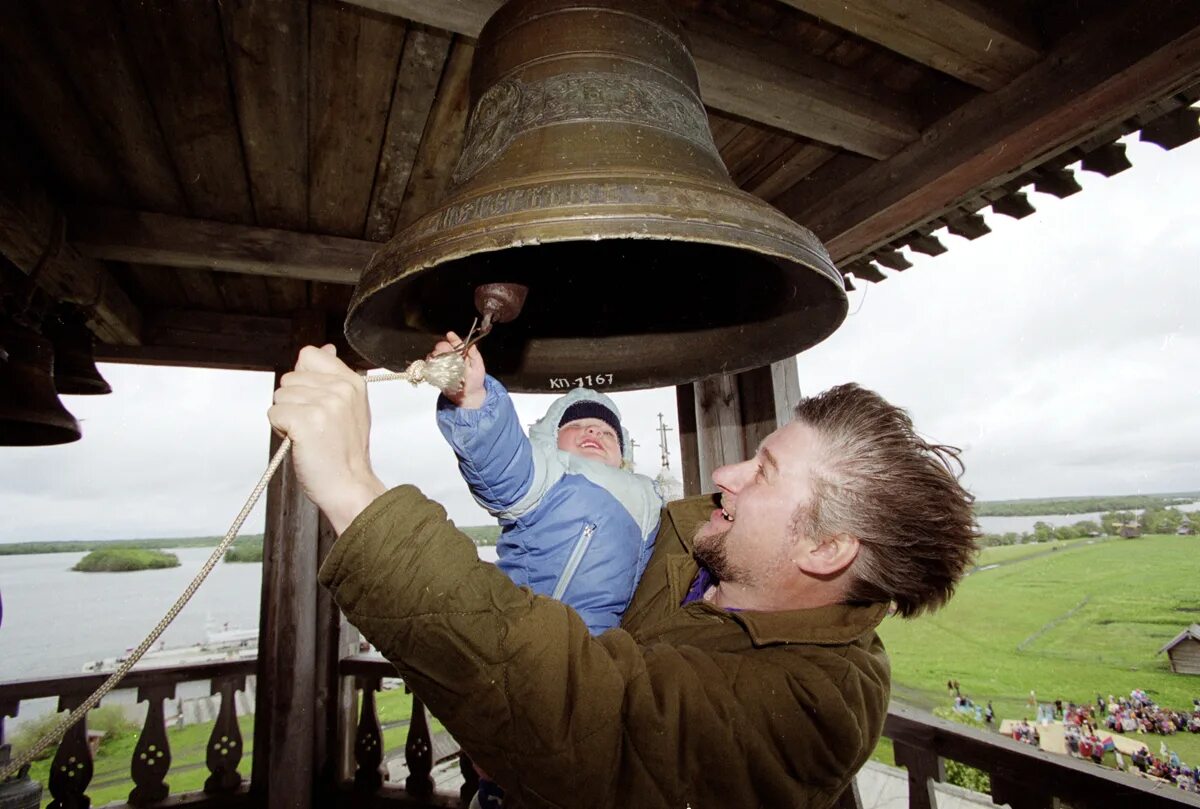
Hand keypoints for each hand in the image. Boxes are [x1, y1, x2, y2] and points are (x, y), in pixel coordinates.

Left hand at [267, 344, 386, 533]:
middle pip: (290, 377)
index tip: (314, 401)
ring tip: (308, 435)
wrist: (349, 485)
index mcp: (353, 382)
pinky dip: (281, 430)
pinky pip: (273, 414)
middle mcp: (340, 389)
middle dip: (293, 401)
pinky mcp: (306, 421)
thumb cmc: (345, 453)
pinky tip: (300, 442)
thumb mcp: (350, 407)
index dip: (303, 378)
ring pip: (280, 396)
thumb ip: (334, 378)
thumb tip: (325, 348)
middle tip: (313, 425)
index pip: (310, 355)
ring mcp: (324, 404)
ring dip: (286, 417)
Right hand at [430, 331, 485, 408]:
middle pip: (443, 348)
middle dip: (441, 347)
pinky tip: (431, 364)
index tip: (449, 335)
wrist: (469, 396)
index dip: (453, 338)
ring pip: (435, 356)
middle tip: (440, 350)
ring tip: (435, 357)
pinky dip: (430, 364)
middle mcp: (452, 357)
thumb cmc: (475, 380)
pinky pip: (431, 366)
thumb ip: (475, 356)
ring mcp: (444, 365)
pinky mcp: (438, 373)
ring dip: (434, 355)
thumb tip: (472, 345)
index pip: (457, 343)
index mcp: (462, 354)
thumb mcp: (478, 367)